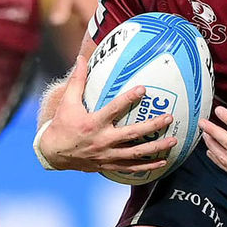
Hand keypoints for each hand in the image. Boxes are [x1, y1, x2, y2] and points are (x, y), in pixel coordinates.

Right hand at [39, 54, 177, 175]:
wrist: (53, 153)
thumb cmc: (62, 125)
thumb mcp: (67, 102)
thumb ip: (77, 81)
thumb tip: (81, 58)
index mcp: (93, 123)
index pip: (114, 109)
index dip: (129, 98)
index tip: (143, 89)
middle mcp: (102, 140)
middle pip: (132, 134)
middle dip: (152, 126)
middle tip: (169, 117)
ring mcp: (107, 155)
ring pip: (136, 153)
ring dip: (156, 147)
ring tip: (173, 140)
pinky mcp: (109, 165)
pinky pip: (131, 167)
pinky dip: (148, 166)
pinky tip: (163, 161)